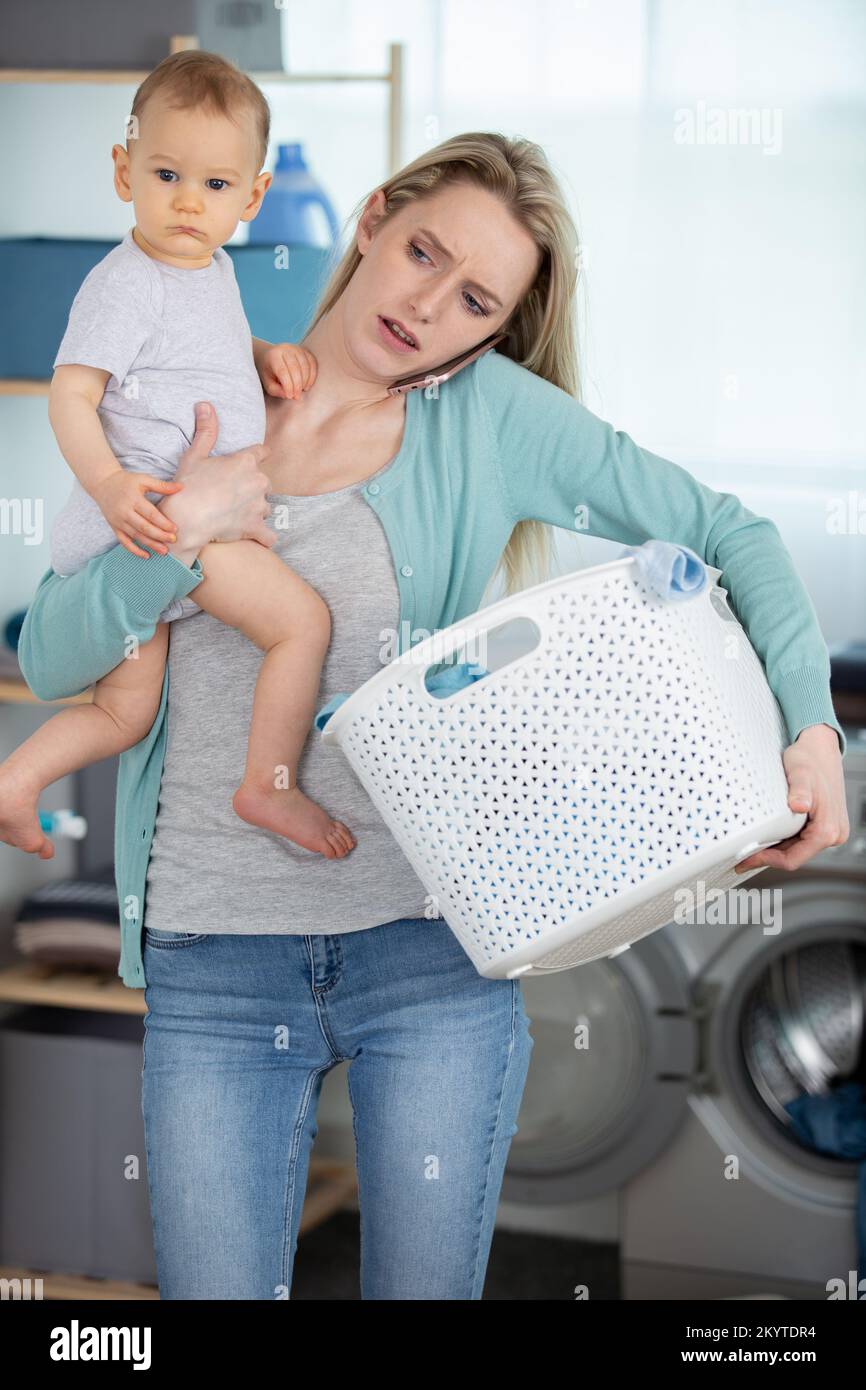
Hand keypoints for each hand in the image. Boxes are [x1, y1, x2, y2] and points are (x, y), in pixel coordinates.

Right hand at [91, 469, 183, 558]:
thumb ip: (161, 485)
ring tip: (164, 551)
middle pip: (144, 527)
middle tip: (173, 541)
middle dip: (159, 536)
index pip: (150, 514)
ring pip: (136, 536)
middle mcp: (124, 512)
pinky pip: (124, 542)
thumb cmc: (126, 481)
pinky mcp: (114, 527)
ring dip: (151, 545)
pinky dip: (134, 550)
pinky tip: (146, 556)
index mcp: (133, 499)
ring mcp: (118, 521)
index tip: (175, 529)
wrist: (102, 483)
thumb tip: (181, 487)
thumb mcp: (143, 479)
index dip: (163, 523)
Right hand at [157, 401, 275, 553]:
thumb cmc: (189, 485)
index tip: (251, 462)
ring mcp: (259, 506)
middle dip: (253, 488)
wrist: (187, 518)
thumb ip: (206, 431)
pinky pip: (269, 535)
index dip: (256, 456)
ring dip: (255, 511)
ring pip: (265, 507)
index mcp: (246, 462)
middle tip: (232, 495)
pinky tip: (258, 537)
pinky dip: (264, 537)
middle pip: (264, 482)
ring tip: (235, 515)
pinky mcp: (256, 527)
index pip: (262, 453)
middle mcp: (258, 481)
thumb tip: (205, 405)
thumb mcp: (195, 455)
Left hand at [258, 342, 317, 398]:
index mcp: (273, 355)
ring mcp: (297, 349)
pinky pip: (313, 364)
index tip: (290, 396)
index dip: (288, 386)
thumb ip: (277, 390)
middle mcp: (286, 349)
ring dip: (305, 381)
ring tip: (301, 390)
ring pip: (305, 366)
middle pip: (295, 368)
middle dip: (297, 385)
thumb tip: (289, 395)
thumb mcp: (269, 384)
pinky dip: (312, 376)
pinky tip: (307, 384)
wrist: (273, 357)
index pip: (282, 371)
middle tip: (297, 396)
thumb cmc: (271, 372)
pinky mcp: (306, 351)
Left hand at [734, 724, 848, 873]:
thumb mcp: (801, 774)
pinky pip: (800, 840)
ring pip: (797, 850)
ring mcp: (829, 830)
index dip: (767, 861)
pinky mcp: (823, 825)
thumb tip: (799, 806)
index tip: (746, 859)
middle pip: (795, 857)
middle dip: (768, 856)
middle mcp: (833, 834)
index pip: (793, 859)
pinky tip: (768, 833)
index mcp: (828, 830)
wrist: (820, 749)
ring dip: (775, 848)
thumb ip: (800, 791)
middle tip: (743, 854)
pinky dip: (783, 839)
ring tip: (753, 843)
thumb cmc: (811, 760)